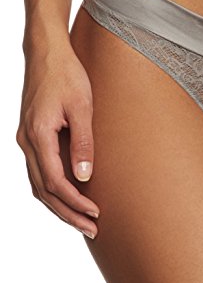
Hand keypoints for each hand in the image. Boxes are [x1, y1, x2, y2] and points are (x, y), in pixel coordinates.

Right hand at [16, 35, 99, 238]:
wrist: (47, 54)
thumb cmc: (68, 76)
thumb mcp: (82, 108)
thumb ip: (83, 143)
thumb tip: (85, 177)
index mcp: (38, 135)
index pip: (56, 182)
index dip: (76, 202)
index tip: (96, 214)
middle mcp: (26, 142)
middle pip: (44, 190)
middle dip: (67, 213)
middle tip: (91, 229)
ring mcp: (26, 140)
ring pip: (38, 184)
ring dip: (59, 205)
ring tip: (82, 220)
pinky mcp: (31, 137)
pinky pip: (38, 172)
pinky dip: (52, 190)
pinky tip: (68, 197)